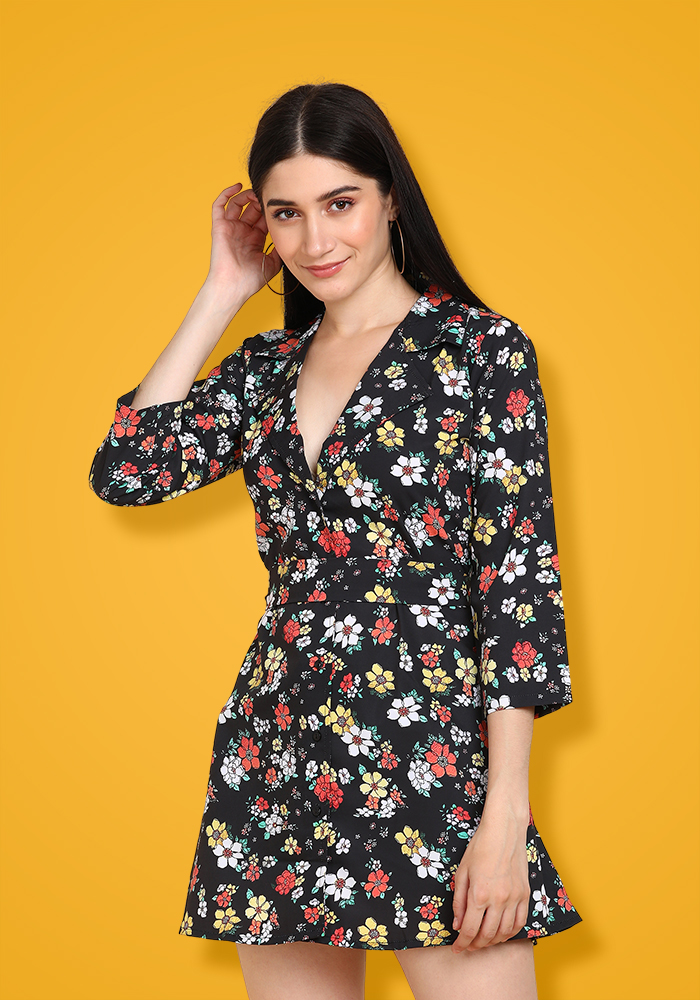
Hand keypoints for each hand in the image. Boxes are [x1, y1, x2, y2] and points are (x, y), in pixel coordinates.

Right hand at [204, 183, 281, 305]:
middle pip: (251, 208)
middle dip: (260, 201)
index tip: (280, 204)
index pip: (262, 218)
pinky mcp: (219, 227)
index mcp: (254, 239)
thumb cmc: (251, 280)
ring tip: (256, 193)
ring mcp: (230, 228)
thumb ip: (279, 246)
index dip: (270, 210)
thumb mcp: (273, 262)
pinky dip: (227, 193)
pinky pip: (219, 205)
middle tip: (269, 197)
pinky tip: (237, 186)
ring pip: (237, 204)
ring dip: (247, 196)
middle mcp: (242, 232)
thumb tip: (288, 233)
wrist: (233, 287)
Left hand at [451, 801, 529, 951]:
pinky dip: (510, 933)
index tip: (457, 949)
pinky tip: (502, 933)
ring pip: (505, 932)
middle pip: (487, 935)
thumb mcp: (462, 872)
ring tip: (483, 941)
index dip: (462, 943)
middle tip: (468, 946)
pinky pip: (520, 923)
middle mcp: (498, 899)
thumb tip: (458, 925)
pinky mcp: (525, 895)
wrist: (504, 831)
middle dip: (476, 945)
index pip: (470, 929)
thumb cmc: (480, 848)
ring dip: (492, 941)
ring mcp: (514, 898)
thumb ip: (459, 901)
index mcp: (479, 893)